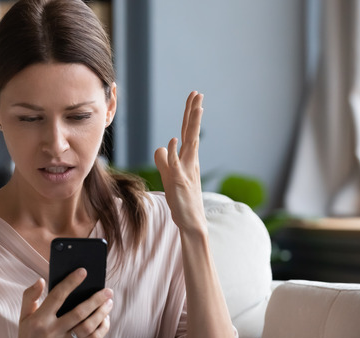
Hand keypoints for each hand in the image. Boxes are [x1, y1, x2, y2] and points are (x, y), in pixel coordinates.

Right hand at [6, 269, 112, 337]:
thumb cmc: (28, 335)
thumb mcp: (23, 315)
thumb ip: (30, 295)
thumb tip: (41, 280)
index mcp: (39, 319)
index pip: (57, 296)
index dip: (71, 282)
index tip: (83, 272)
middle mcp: (51, 332)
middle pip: (79, 313)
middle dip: (96, 300)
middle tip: (108, 291)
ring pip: (88, 327)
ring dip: (102, 314)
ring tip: (109, 303)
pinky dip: (101, 329)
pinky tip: (105, 319)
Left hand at [153, 91, 207, 232]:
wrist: (191, 221)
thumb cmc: (181, 200)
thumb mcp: (169, 176)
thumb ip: (164, 161)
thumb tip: (161, 147)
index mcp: (188, 159)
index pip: (188, 132)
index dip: (190, 115)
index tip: (195, 97)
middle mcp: (190, 161)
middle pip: (192, 132)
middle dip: (194, 112)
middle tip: (198, 94)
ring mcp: (186, 170)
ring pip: (190, 143)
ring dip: (192, 125)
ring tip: (196, 107)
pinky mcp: (179, 182)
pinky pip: (176, 165)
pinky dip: (175, 152)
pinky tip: (173, 140)